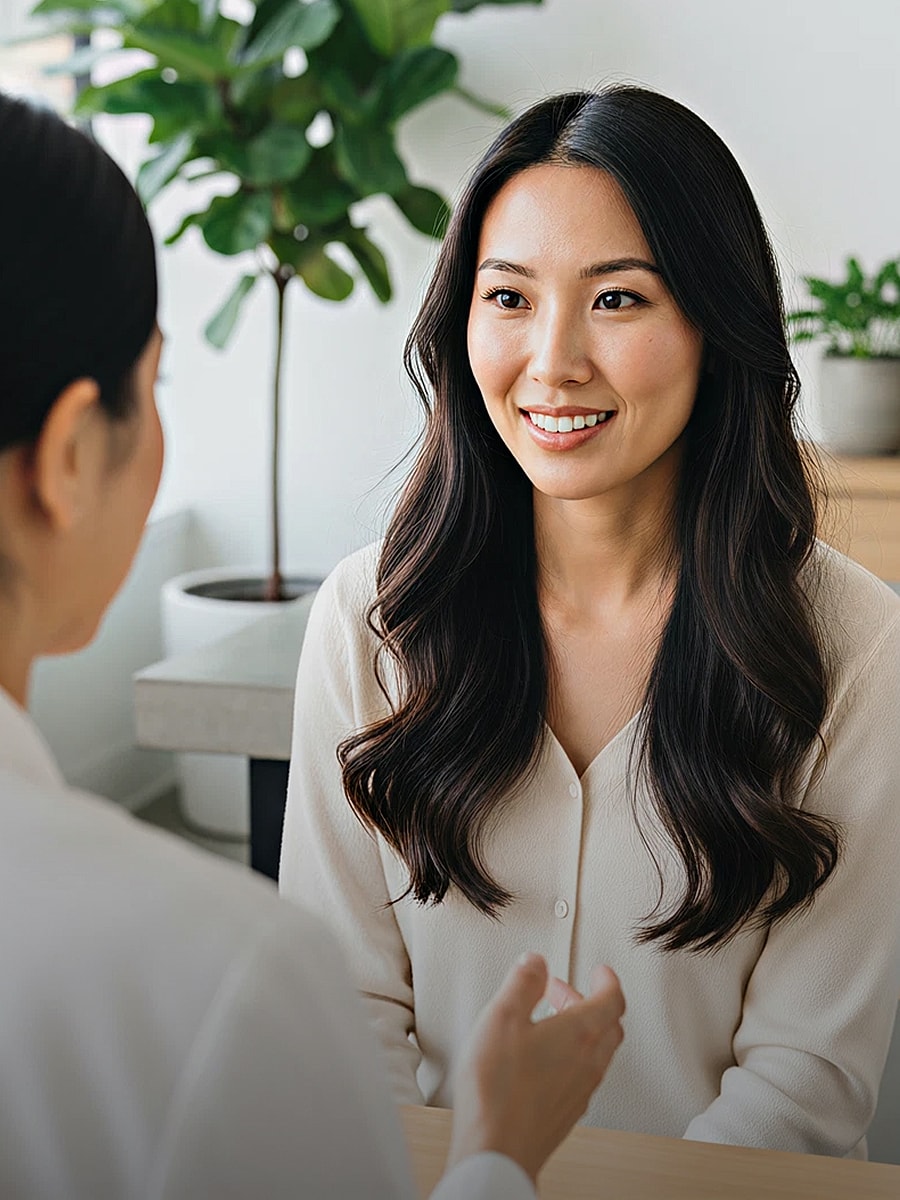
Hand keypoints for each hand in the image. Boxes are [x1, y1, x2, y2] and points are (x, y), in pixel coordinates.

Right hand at [447, 954, 624, 1182]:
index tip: (601, 972)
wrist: (496, 1150)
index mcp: (580, 1034)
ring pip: (596, 1053)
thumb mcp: (503, 1016)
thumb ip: (523, 982)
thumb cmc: (499, 1089)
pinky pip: (581, 1076)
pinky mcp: (565, 1113)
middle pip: (608, 1026)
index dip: (608, 981)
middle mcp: (588, 1064)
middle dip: (589, 1002)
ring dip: (580, 1030)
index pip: (612, 1000)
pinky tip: (542, 1059)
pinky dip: (571, 1056)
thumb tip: (536, 962)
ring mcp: (579, 1091)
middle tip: (565, 993)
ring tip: (548, 1022)